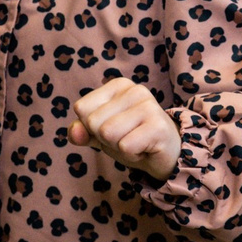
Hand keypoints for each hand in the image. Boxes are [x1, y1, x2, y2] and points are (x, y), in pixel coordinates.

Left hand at [68, 77, 182, 177]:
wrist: (167, 156)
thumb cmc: (132, 139)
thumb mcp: (100, 134)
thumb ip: (82, 131)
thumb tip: (74, 133)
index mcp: (118, 85)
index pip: (82, 108)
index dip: (92, 128)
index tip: (115, 129)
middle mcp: (135, 89)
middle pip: (93, 122)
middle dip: (106, 139)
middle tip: (127, 138)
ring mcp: (148, 106)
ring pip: (107, 134)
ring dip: (119, 148)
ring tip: (136, 142)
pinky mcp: (158, 126)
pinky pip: (125, 146)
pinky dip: (132, 155)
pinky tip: (145, 149)